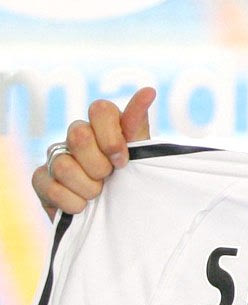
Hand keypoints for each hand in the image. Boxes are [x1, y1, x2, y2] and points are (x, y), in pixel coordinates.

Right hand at [31, 87, 156, 218]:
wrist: (116, 215)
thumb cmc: (130, 179)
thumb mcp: (140, 154)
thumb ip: (137, 124)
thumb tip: (149, 89)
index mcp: (103, 124)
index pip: (100, 109)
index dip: (111, 137)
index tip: (123, 160)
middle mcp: (77, 135)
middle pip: (78, 134)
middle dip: (99, 165)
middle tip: (109, 177)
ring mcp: (56, 155)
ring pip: (64, 165)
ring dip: (88, 187)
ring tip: (98, 194)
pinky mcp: (41, 178)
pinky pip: (49, 186)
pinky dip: (71, 202)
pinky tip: (82, 205)